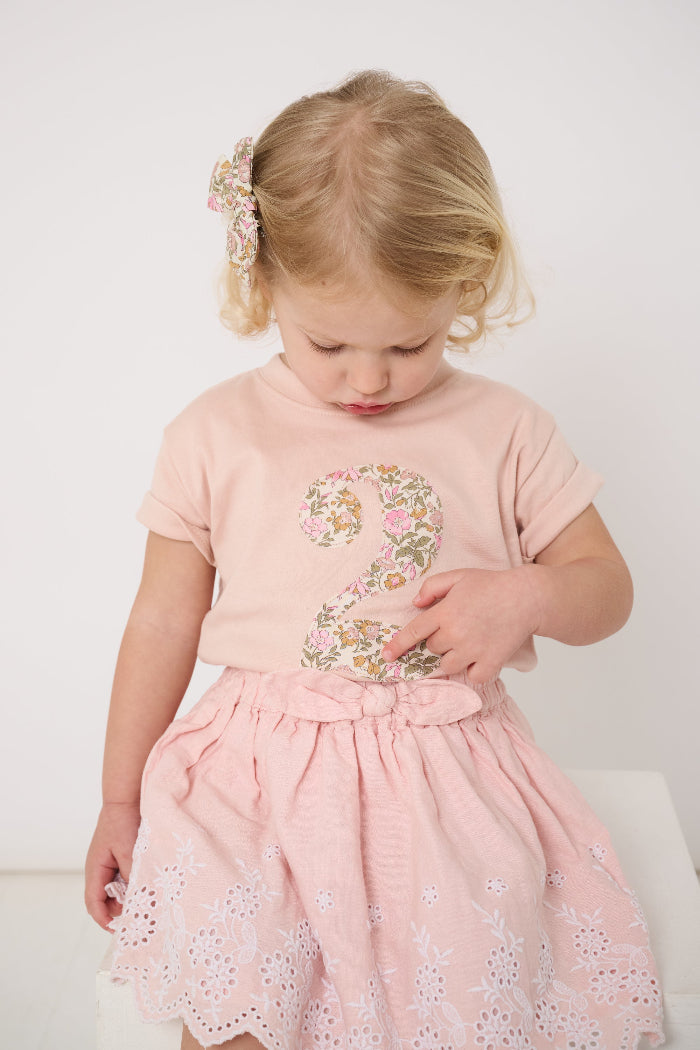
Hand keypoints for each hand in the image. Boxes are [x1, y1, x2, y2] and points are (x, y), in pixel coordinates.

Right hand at [84, 801, 140, 931]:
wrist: (126, 798)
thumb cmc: (123, 822)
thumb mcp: (129, 852)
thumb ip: (131, 875)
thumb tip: (138, 897)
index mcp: (95, 869)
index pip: (93, 903)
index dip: (104, 919)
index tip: (118, 930)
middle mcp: (99, 870)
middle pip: (105, 900)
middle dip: (118, 912)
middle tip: (137, 919)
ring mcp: (109, 864)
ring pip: (116, 891)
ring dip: (127, 899)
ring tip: (144, 905)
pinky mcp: (120, 858)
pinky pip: (124, 879)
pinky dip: (133, 886)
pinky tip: (147, 887)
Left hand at [380, 567, 539, 680]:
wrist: (527, 597)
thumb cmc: (491, 584)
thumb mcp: (458, 576)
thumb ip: (432, 587)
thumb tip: (415, 604)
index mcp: (445, 612)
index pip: (413, 632)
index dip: (397, 646)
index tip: (386, 656)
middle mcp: (455, 633)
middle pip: (433, 649)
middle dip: (439, 641)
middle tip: (458, 626)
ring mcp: (473, 650)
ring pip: (448, 665)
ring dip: (452, 657)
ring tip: (467, 641)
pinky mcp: (491, 662)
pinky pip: (472, 676)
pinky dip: (473, 670)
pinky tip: (480, 656)